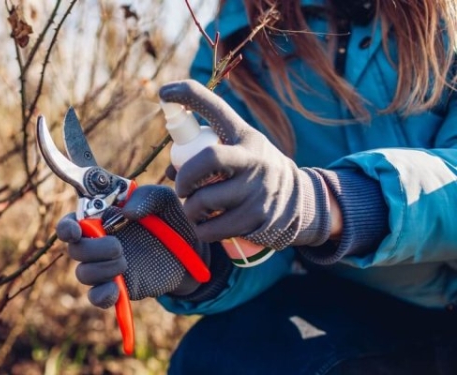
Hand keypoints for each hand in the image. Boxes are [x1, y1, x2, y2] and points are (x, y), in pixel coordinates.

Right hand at [56, 185, 209, 308]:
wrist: (192, 251)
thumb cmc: (172, 218)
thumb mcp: (164, 200)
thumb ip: (147, 196)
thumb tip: (125, 212)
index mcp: (102, 218)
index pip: (71, 223)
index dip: (67, 228)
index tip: (76, 231)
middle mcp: (98, 243)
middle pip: (75, 250)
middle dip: (92, 249)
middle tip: (118, 247)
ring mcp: (107, 267)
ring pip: (83, 274)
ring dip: (102, 270)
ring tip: (125, 263)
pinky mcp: (118, 287)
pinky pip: (97, 297)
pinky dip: (102, 295)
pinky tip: (116, 290)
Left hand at [159, 79, 331, 249]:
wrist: (297, 199)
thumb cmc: (252, 169)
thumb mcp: (238, 148)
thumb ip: (204, 150)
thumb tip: (170, 168)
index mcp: (244, 136)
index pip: (215, 108)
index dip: (188, 96)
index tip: (164, 92)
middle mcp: (253, 158)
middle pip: (207, 160)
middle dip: (184, 177)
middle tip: (182, 188)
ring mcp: (257, 189)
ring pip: (204, 201)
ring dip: (190, 209)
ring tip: (195, 210)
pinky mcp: (257, 218)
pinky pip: (213, 229)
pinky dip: (202, 229)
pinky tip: (206, 225)